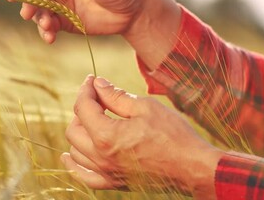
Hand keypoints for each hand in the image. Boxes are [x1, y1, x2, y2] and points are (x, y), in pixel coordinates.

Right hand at [8, 0, 145, 41]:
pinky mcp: (63, 19)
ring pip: (39, 9)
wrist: (132, 11)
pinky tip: (50, 38)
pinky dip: (47, 31)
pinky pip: (49, 25)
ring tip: (48, 28)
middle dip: (29, 3)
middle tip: (29, 15)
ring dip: (38, 19)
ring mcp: (59, 1)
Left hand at [62, 75, 223, 197]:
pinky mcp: (115, 182)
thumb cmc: (173, 135)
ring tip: (89, 120)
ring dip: (78, 133)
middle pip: (74, 129)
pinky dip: (75, 165)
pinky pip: (85, 176)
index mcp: (106, 135)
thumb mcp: (145, 107)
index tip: (91, 80)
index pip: (83, 107)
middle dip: (81, 109)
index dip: (85, 89)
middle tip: (96, 98)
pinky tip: (71, 156)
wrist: (192, 167)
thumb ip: (115, 96)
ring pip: (76, 152)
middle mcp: (101, 157)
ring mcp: (106, 173)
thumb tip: (97, 84)